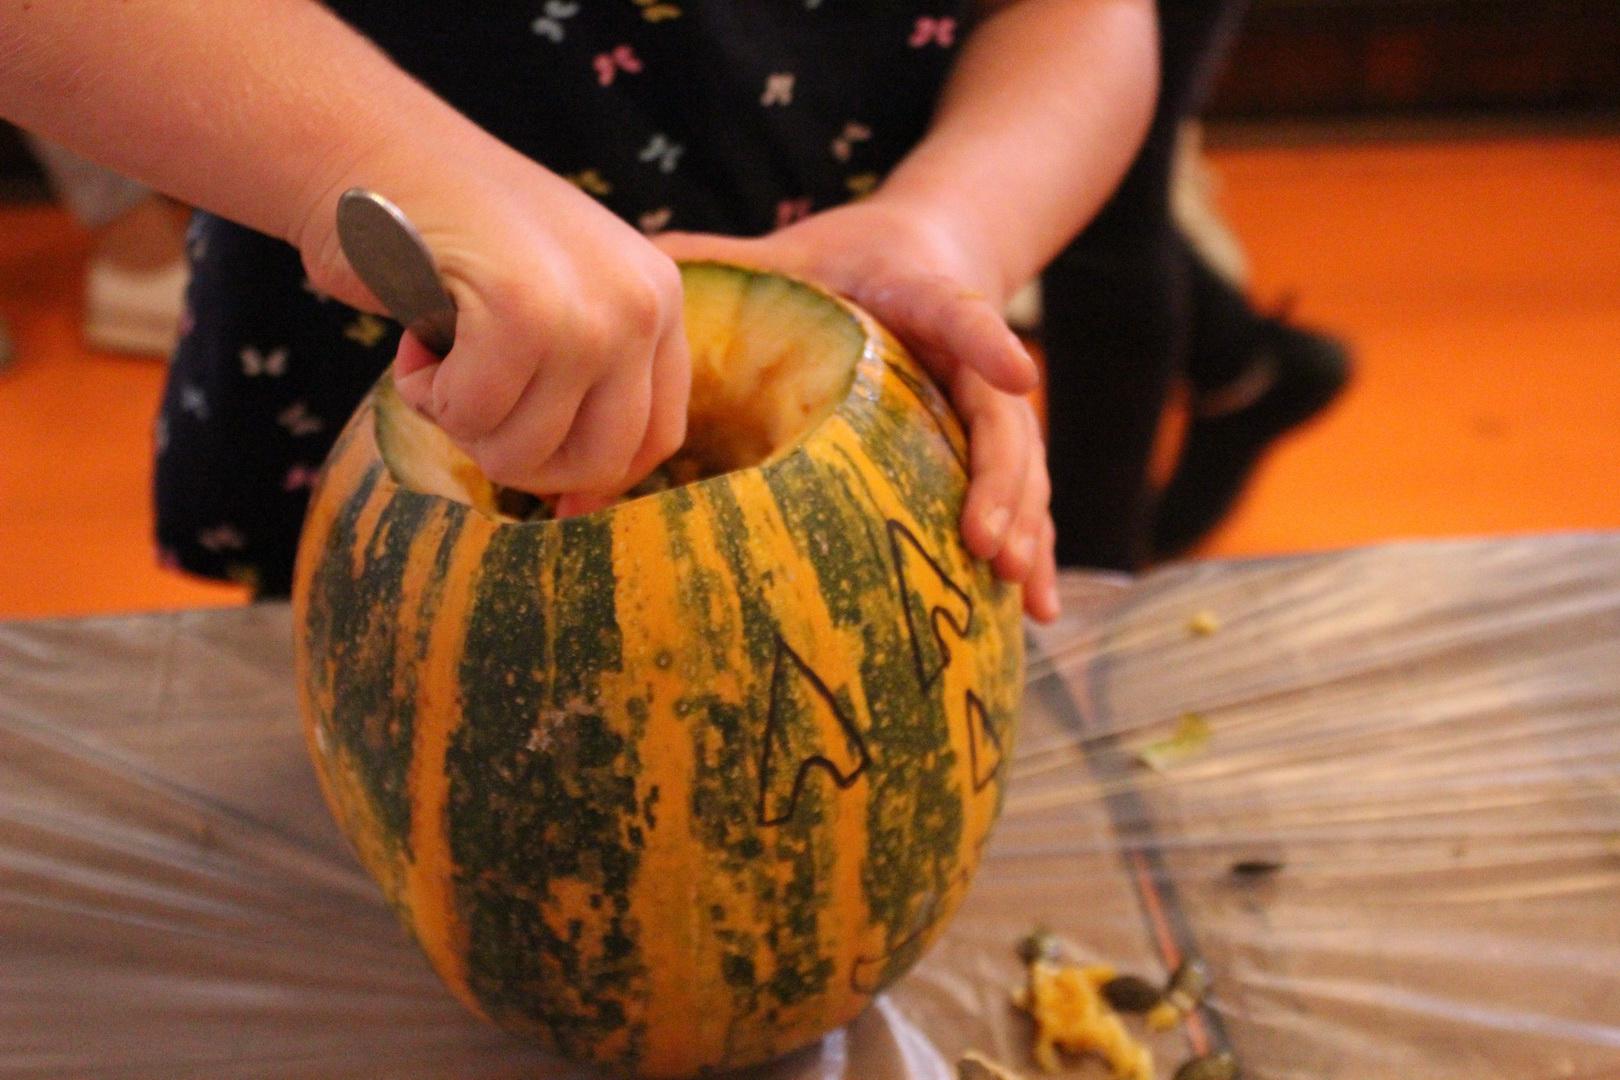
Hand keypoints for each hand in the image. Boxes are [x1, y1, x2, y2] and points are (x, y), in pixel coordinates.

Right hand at [296, 141, 689, 508]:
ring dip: (459, 417)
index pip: (656, 437)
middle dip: (519, 455)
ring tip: (442, 342)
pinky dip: (423, 391)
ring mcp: (592, 309)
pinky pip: (471, 418)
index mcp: (658, 300)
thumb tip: (583, 514)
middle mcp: (642, 303)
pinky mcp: (528, 312)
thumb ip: (581, 387)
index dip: (595, 483)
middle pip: (599, 463)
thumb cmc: (444, 244)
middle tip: (470, 392)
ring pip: (526, 452)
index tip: (549, 504)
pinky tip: (417, 329)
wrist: (365, 151)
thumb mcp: (546, 307)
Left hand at [654, 201, 1059, 621]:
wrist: (925, 248)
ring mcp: (987, 400)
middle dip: (1002, 479)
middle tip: (983, 542)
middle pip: (998, 416)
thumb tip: (638, 264)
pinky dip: (1034, 549)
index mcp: (913, 295)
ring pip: (1022, 463)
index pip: (953, 311)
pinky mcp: (994, 441)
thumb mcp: (787, 256)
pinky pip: (1022, 497)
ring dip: (1022, 523)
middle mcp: (963, 354)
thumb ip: (722, 262)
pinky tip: (1036, 611)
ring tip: (1011, 584)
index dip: (983, 340)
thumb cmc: (839, 264)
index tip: (1016, 374)